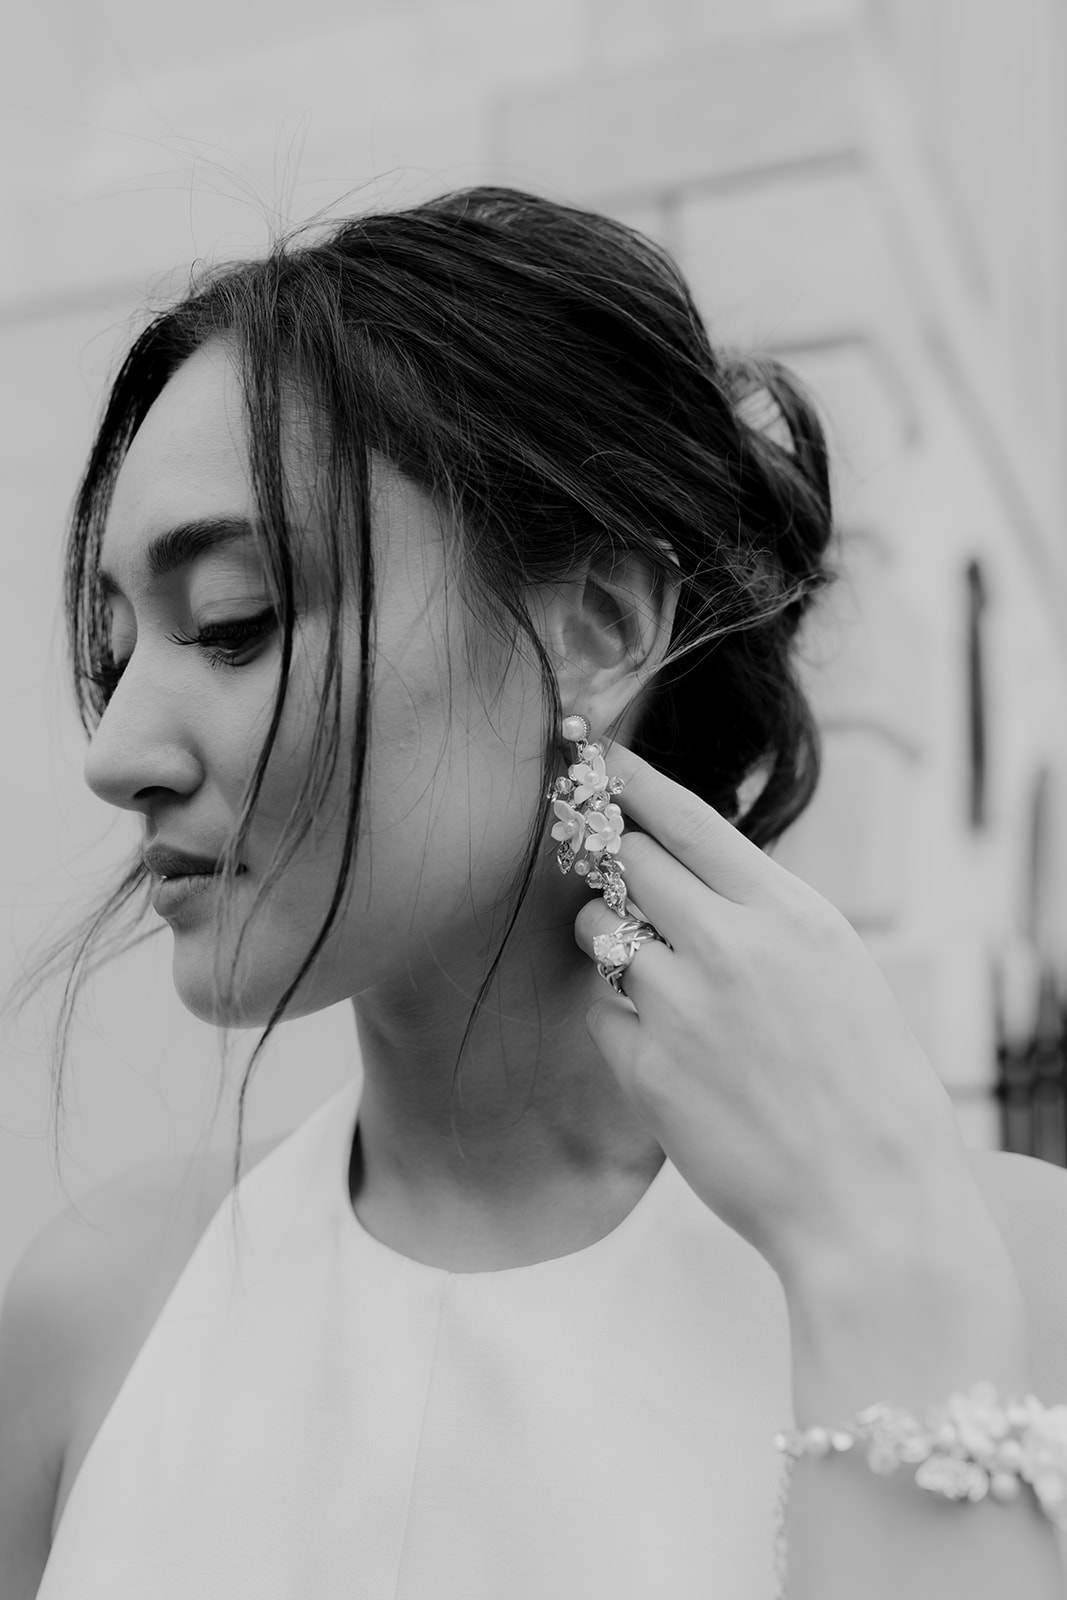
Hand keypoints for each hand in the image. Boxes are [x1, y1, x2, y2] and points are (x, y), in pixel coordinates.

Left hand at [575, 743, 993, 1289]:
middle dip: (613, 862)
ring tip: (655, 979)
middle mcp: (730, 944)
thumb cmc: (866, 1083)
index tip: (593, 755)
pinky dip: (618, 1019)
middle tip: (616, 877)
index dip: (629, 779)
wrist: (872, 1202)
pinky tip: (666, 1049)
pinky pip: (600, 1012)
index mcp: (788, 911)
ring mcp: (681, 1007)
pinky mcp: (646, 1069)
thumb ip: (764, 915)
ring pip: (600, 932)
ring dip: (611, 942)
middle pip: (627, 860)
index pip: (685, 816)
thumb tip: (691, 877)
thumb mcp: (836, 967)